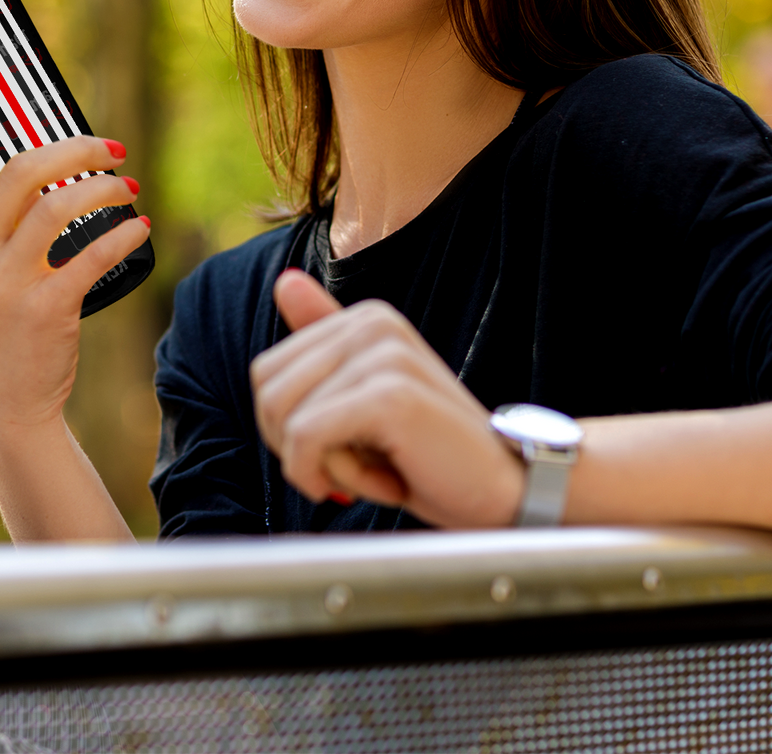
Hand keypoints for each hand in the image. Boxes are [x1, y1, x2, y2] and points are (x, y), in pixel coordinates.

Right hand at [0, 67, 150, 433]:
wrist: (5, 399)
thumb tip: (45, 154)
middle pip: (24, 169)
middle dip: (79, 148)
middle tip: (114, 149)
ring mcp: (2, 282)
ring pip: (63, 205)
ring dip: (108, 189)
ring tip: (130, 189)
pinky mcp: (45, 308)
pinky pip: (95, 252)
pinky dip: (125, 233)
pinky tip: (139, 227)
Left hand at [251, 270, 525, 527]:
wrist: (505, 488)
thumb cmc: (429, 452)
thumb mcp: (366, 396)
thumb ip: (326, 342)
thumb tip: (284, 281)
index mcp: (365, 318)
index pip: (266, 373)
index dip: (291, 430)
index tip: (350, 446)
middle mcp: (373, 323)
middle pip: (267, 394)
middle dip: (299, 449)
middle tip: (364, 464)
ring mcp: (383, 354)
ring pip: (284, 421)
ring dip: (324, 468)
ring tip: (382, 469)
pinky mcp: (390, 394)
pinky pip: (307, 441)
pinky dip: (333, 479)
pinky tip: (387, 484)